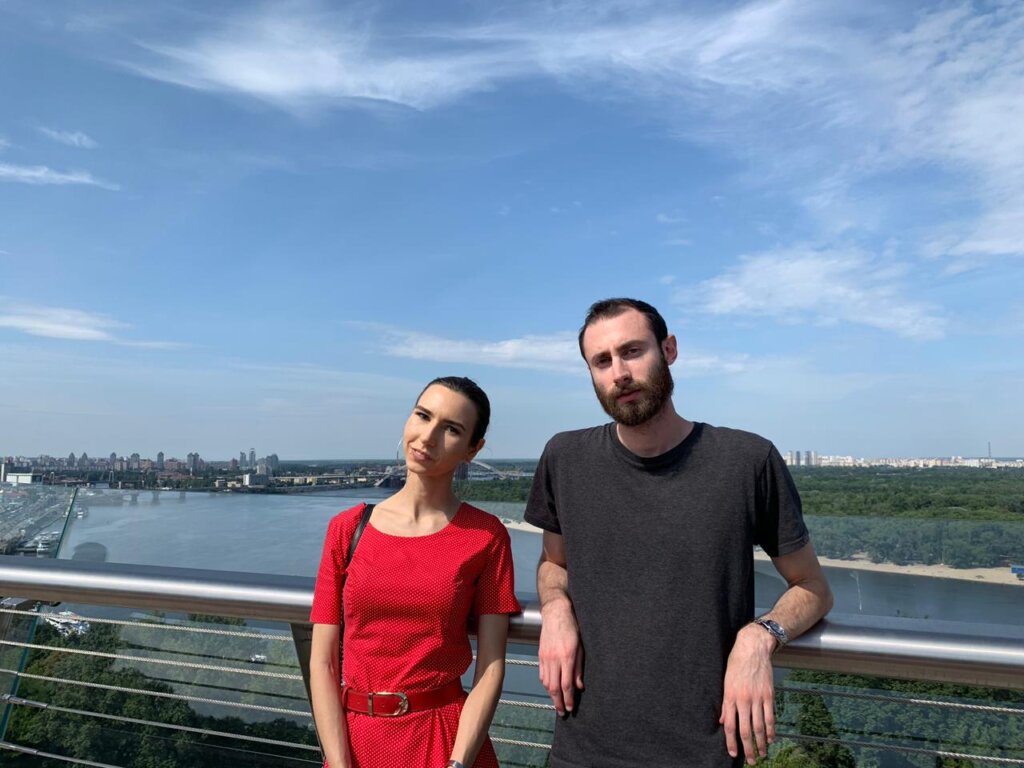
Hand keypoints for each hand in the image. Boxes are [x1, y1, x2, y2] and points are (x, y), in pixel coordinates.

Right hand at [538, 598, 583, 714]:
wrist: (556, 613)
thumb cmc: (572, 628)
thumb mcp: (581, 647)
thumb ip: (579, 668)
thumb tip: (579, 687)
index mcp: (567, 657)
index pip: (567, 685)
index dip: (568, 699)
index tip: (571, 708)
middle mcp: (554, 659)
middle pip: (555, 687)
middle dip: (558, 702)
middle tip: (562, 713)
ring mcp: (545, 657)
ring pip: (546, 683)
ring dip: (551, 696)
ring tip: (557, 703)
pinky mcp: (540, 655)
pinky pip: (542, 674)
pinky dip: (546, 684)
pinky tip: (550, 689)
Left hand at [719, 624, 775, 764]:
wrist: (752, 648)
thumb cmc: (736, 663)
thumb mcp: (725, 681)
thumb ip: (725, 702)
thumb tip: (722, 720)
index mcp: (730, 696)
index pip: (729, 725)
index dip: (731, 741)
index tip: (733, 753)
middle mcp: (743, 699)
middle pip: (745, 730)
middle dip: (748, 747)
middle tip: (750, 760)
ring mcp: (757, 698)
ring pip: (759, 726)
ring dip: (761, 743)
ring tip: (762, 754)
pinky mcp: (769, 695)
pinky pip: (770, 716)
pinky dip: (771, 730)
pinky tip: (771, 739)